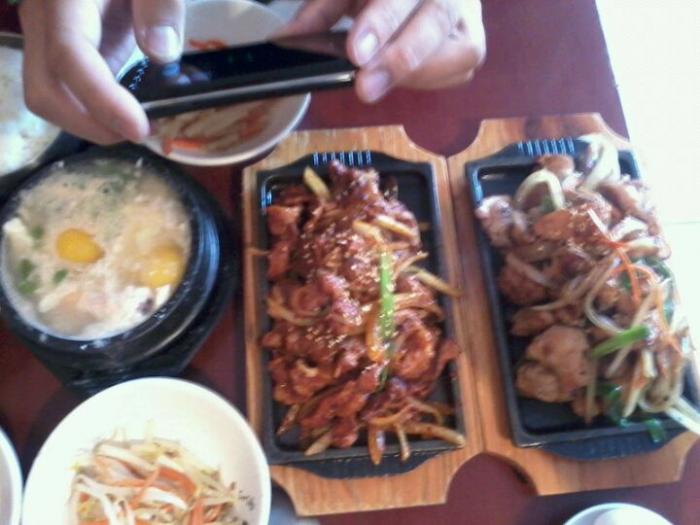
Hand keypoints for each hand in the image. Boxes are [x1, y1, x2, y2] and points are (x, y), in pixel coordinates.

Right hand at [19, 0, 184, 143]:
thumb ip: (159, 4)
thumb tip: (161, 51)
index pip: (70, 57)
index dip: (102, 100)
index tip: (139, 128)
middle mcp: (44, 20)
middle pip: (45, 91)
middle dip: (91, 125)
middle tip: (142, 133)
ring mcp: (47, 36)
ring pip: (51, 96)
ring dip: (92, 122)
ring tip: (138, 125)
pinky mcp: (61, 47)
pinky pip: (68, 90)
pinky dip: (95, 110)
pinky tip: (130, 111)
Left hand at [280, 0, 485, 101]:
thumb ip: (320, 11)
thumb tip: (286, 40)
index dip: (382, 23)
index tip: (356, 54)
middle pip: (437, 22)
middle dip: (400, 59)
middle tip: (365, 88)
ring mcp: (469, 17)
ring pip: (462, 54)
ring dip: (415, 75)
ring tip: (376, 85)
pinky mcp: (471, 44)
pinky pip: (458, 73)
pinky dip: (425, 80)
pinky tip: (398, 80)